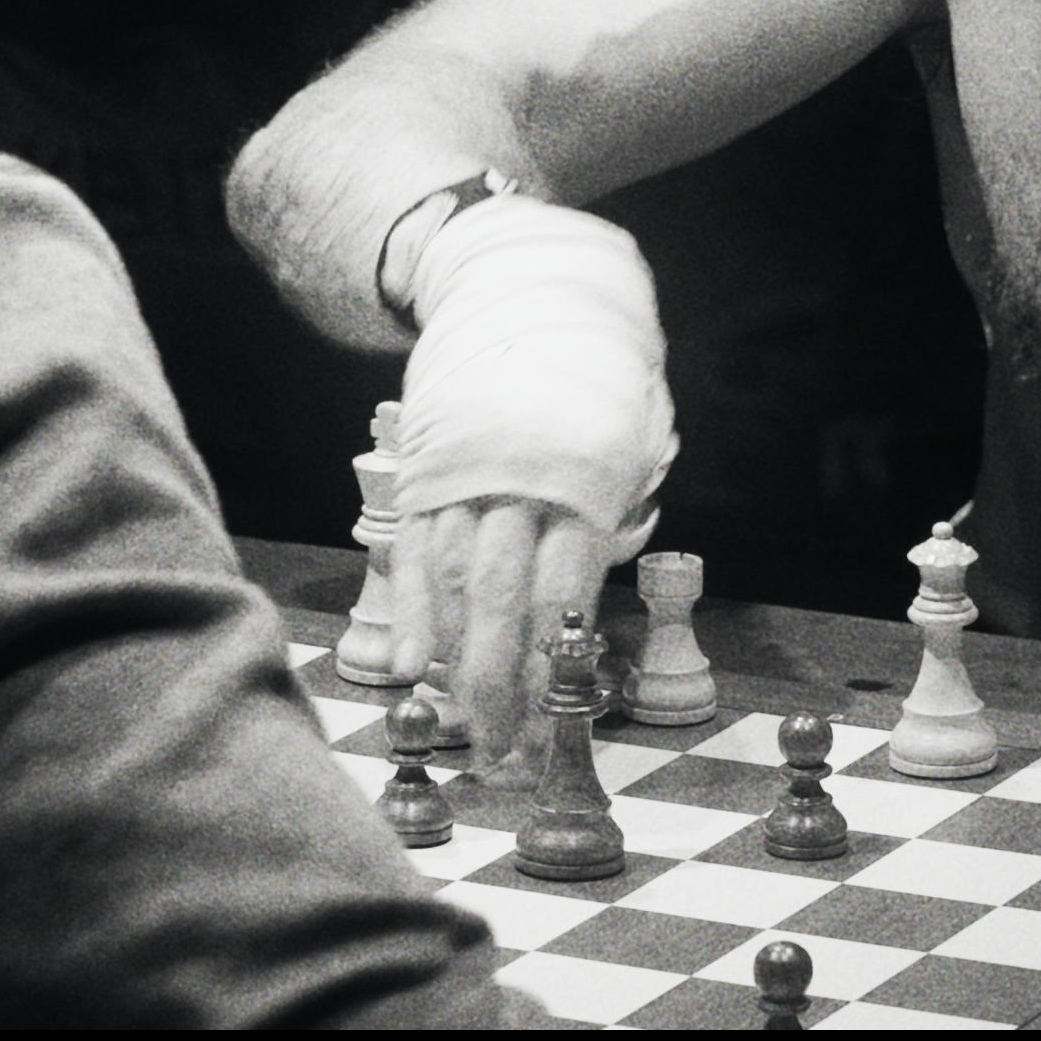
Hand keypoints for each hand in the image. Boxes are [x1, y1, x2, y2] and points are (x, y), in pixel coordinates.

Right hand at [384, 194, 676, 758]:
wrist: (519, 282)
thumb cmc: (595, 373)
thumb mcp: (634, 433)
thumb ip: (615, 511)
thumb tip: (590, 598)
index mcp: (581, 481)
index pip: (564, 593)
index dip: (555, 666)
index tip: (555, 726)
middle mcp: (516, 484)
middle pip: (502, 604)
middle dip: (499, 688)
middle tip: (501, 757)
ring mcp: (461, 477)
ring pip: (450, 585)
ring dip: (454, 664)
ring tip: (460, 726)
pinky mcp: (423, 472)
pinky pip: (411, 551)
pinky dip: (407, 610)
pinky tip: (407, 664)